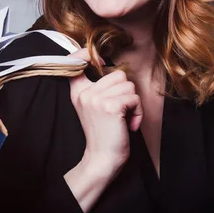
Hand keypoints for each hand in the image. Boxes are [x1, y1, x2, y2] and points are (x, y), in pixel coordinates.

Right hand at [67, 47, 142, 172]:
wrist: (103, 159)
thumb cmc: (104, 133)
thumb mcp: (93, 106)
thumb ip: (98, 87)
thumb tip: (114, 67)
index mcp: (77, 91)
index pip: (75, 60)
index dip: (87, 53)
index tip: (100, 60)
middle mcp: (84, 93)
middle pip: (118, 74)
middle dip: (127, 92)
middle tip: (121, 110)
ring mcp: (96, 99)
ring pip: (129, 86)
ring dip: (133, 103)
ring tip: (124, 118)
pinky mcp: (110, 107)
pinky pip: (134, 98)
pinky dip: (138, 112)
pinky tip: (130, 124)